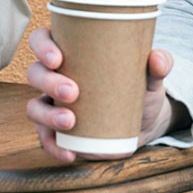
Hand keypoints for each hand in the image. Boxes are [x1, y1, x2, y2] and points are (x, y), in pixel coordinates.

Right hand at [25, 28, 176, 163]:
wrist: (143, 122)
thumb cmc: (139, 88)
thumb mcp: (150, 76)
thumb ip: (158, 64)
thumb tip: (158, 59)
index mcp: (70, 52)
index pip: (42, 39)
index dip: (42, 46)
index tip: (57, 58)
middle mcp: (55, 76)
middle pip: (35, 73)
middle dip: (48, 82)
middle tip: (73, 92)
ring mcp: (53, 104)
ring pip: (34, 107)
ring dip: (47, 115)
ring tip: (70, 122)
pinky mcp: (58, 131)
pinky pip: (45, 138)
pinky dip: (53, 146)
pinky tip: (69, 153)